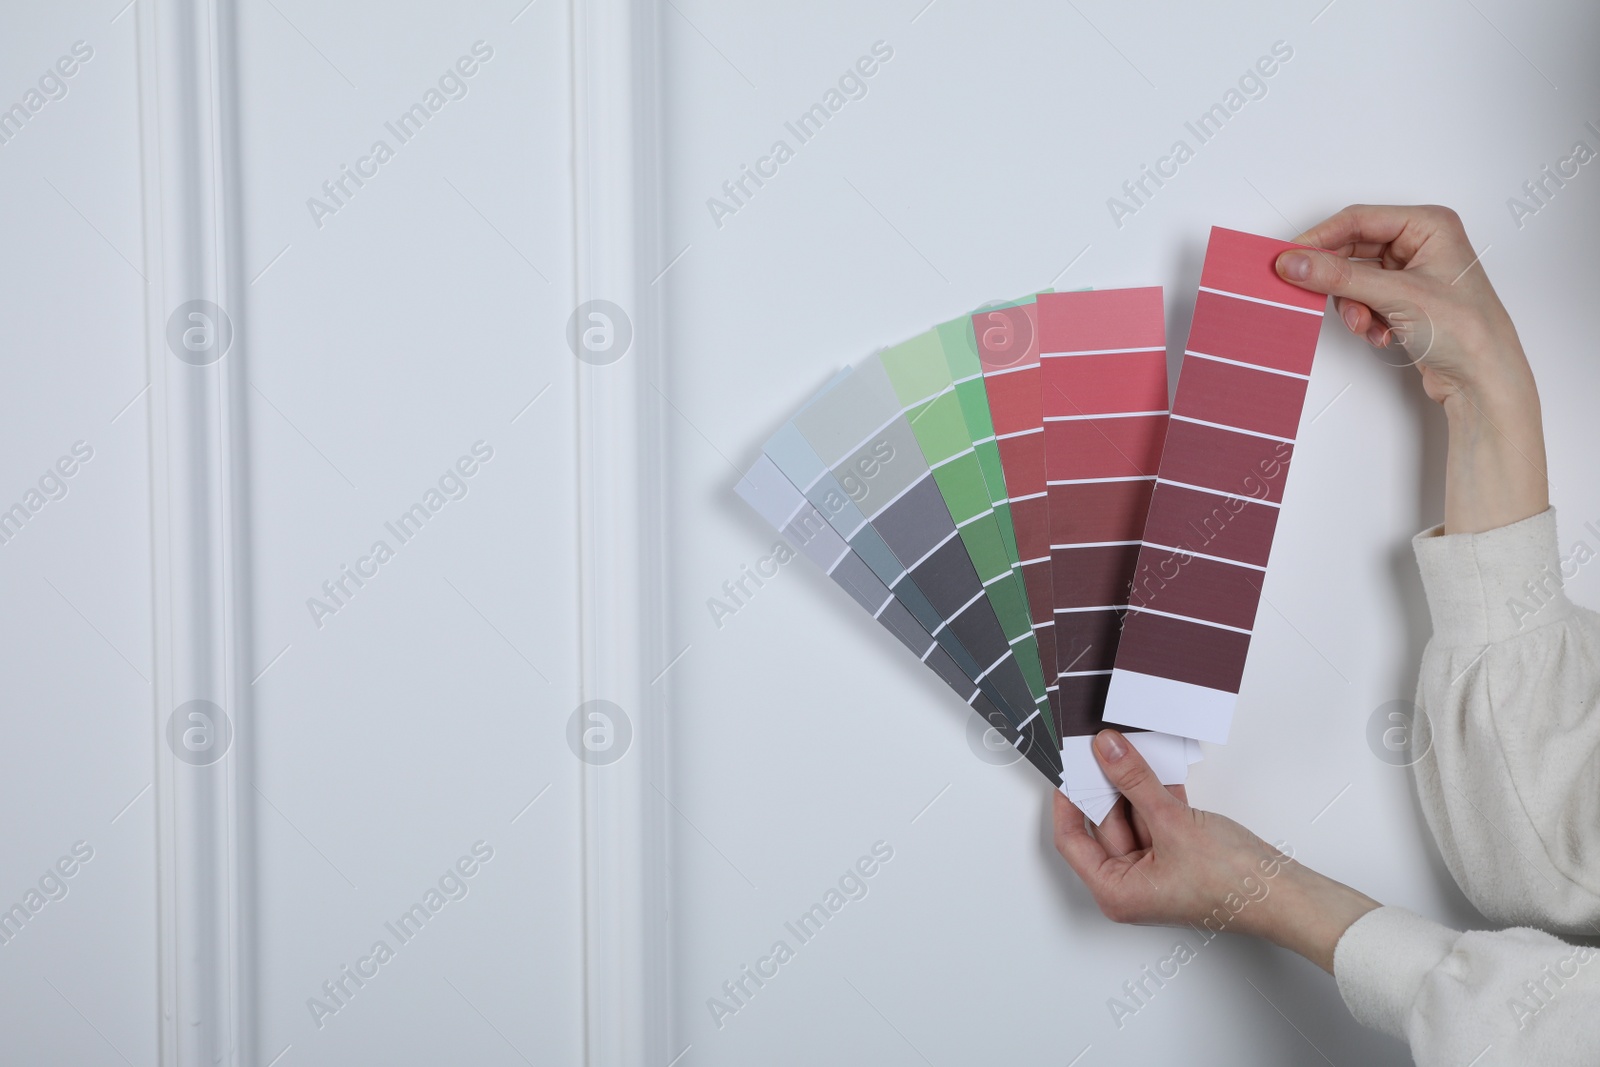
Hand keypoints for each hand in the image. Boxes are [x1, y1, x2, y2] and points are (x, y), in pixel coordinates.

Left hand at [1052, 730, 1379, 971]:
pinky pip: (1156, 819)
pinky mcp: (1177, 856)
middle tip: (1104, 746)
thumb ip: (1135, 782)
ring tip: (1132, 748)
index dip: (1067, 800)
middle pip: (1103, 824)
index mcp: (1116, 892)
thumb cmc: (1234, 884)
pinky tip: (1158, 766)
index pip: (1071, 840)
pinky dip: (1157, 794)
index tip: (1070, 767)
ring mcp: (1155, 871)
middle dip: (1107, 785)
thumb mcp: (1173, 822)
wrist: (1286, 895)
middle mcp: (1131, 886)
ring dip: (1135, 785)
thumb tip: (1107, 751)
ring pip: (1132, 817)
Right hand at [1274, 205, 1547, 533]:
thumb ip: (1339, 277)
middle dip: (1338, 281)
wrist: (1484, 381)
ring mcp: (1412, 272)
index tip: (1289, 258)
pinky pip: (1363, 299)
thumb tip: (1296, 263)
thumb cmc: (1468, 331)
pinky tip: (1380, 333)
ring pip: (1355, 278)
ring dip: (1352, 305)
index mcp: (1429, 225)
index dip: (1320, 239)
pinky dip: (1363, 318)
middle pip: (1353, 249)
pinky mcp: (1403, 300)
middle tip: (1309, 293)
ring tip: (1365, 324)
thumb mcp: (1396, 296)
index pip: (1359, 220)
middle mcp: (1421, 243)